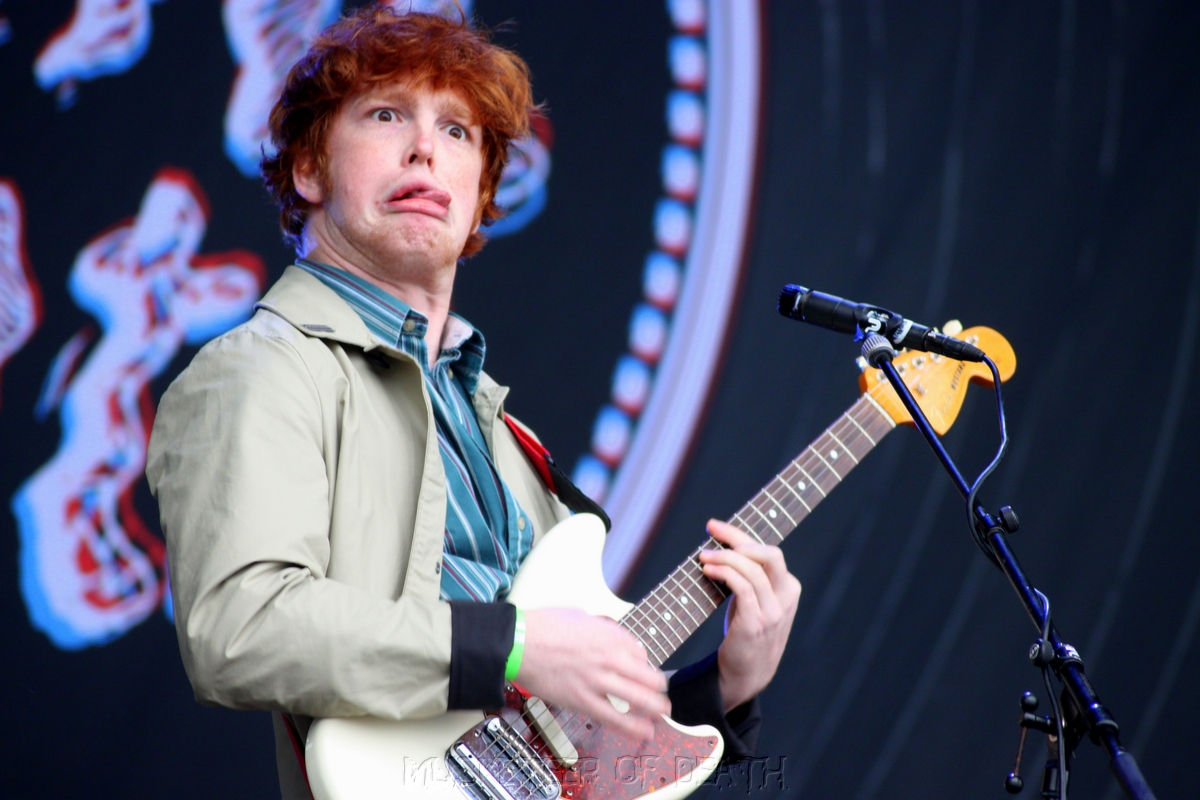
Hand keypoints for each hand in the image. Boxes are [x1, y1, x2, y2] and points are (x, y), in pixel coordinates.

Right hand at [516, 608, 669, 740]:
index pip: (641, 652)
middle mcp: (610, 658)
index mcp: (610, 635)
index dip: (642, 661)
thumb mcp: (580, 615)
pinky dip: (633, 727)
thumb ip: (600, 629)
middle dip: (659, 686)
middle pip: (648, 676)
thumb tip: (611, 636)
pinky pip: (615, 718)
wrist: (519, 643)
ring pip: (639, 698)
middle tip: (662, 691)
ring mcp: (598, 681)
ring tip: (663, 712)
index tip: (640, 666)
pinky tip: (645, 731)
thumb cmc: (542, 626)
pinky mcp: (583, 701)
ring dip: (655, 707)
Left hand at [699, 519, 801, 711]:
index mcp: (788, 587)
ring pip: (753, 570)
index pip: (767, 551)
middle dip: (738, 539)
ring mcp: (774, 612)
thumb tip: (722, 544)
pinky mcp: (756, 624)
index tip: (714, 526)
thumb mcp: (753, 599)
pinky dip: (725, 574)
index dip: (740, 535)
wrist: (747, 673)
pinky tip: (708, 571)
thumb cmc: (746, 631)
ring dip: (724, 558)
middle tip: (711, 533)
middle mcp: (786, 597)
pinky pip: (743, 588)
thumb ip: (749, 575)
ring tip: (703, 557)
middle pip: (770, 554)